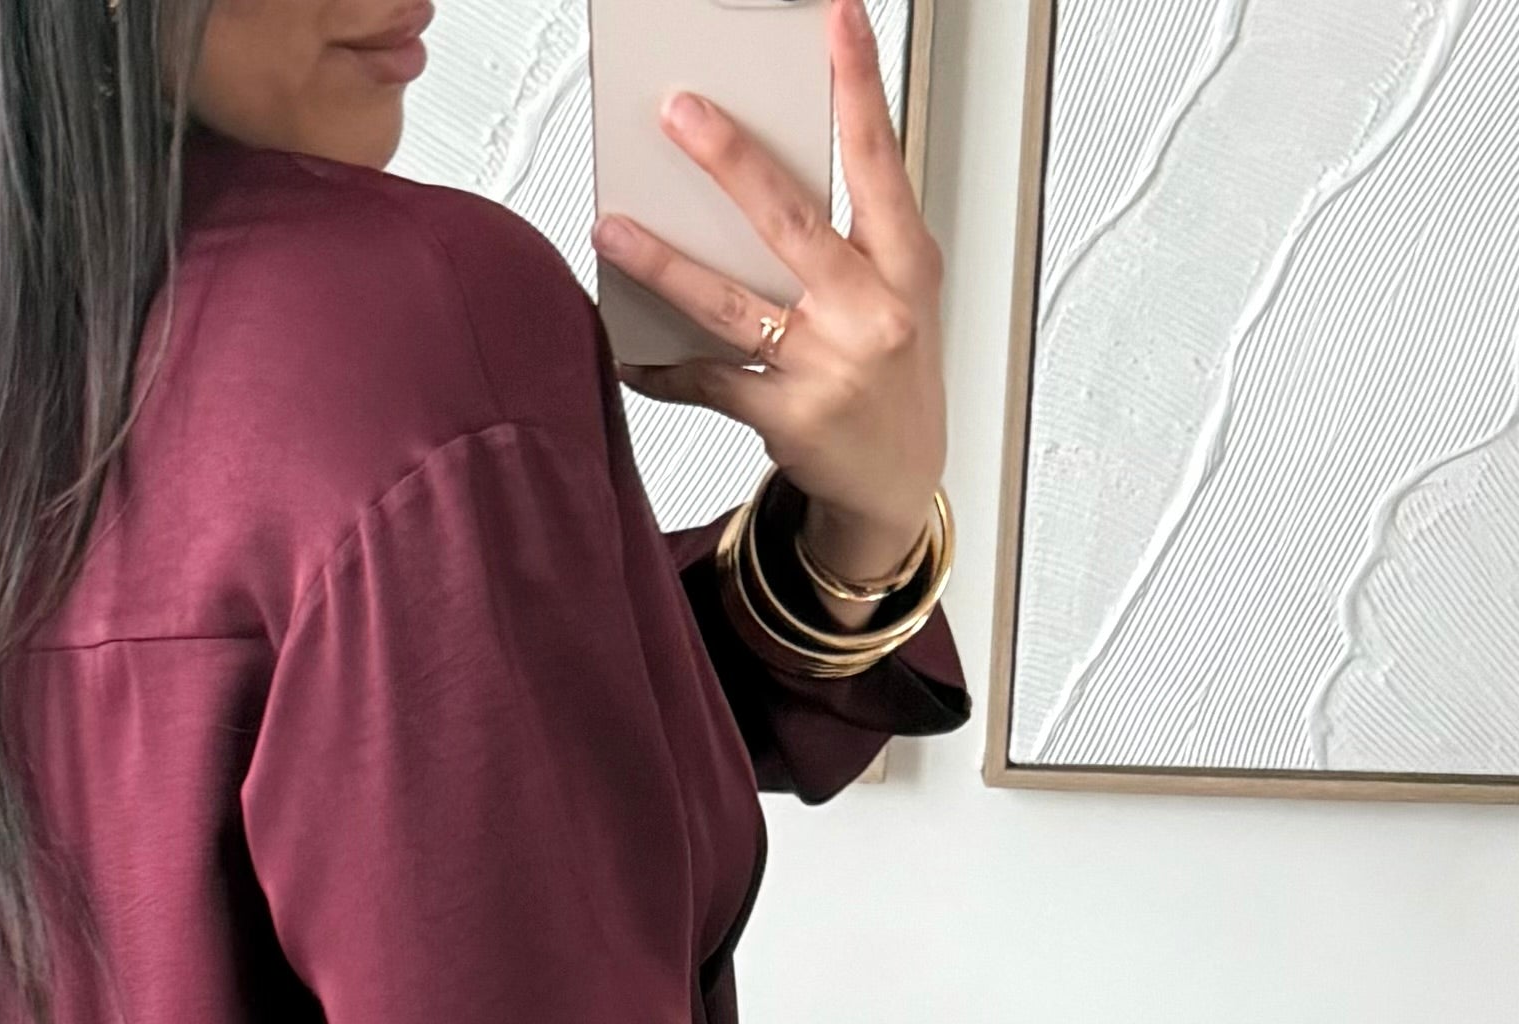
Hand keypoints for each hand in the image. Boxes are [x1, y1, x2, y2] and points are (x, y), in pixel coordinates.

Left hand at [592, 0, 945, 606]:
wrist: (901, 481)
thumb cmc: (894, 374)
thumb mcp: (899, 293)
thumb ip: (851, 235)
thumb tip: (760, 174)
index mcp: (906, 265)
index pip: (879, 160)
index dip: (859, 86)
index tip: (838, 19)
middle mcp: (871, 313)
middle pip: (789, 222)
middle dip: (730, 161)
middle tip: (679, 113)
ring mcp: (828, 368)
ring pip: (730, 304)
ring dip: (662, 264)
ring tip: (612, 228)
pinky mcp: (788, 418)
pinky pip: (708, 381)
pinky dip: (663, 365)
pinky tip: (630, 346)